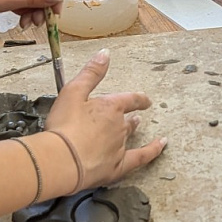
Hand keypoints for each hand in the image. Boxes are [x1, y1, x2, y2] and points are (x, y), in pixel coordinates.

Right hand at [45, 51, 165, 186]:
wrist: (61, 161)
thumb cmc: (64, 127)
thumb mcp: (72, 92)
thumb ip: (91, 73)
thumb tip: (105, 54)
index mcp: (110, 107)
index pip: (130, 99)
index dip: (138, 99)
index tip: (144, 99)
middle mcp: (119, 127)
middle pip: (127, 121)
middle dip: (130, 118)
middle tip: (135, 117)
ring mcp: (119, 147)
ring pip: (129, 137)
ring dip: (133, 131)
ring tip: (135, 127)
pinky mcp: (117, 167)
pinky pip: (140, 158)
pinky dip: (152, 152)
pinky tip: (160, 147)